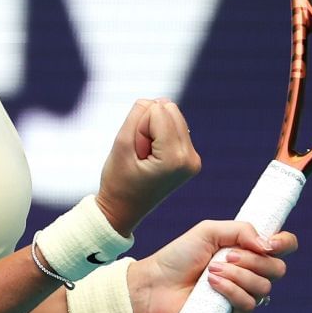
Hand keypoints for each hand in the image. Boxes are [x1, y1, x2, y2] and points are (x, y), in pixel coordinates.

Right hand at [95, 98, 201, 233]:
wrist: (122, 211)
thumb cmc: (118, 182)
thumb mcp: (120, 144)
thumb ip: (137, 115)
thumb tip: (157, 101)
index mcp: (175, 159)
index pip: (157, 111)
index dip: (138, 128)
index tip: (135, 153)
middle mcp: (190, 158)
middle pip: (170, 109)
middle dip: (148, 126)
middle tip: (140, 154)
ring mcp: (193, 159)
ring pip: (172, 115)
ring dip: (153, 130)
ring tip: (145, 156)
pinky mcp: (190, 158)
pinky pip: (174, 126)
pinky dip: (159, 136)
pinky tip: (152, 157)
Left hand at [128, 219, 297, 312]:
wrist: (155, 284)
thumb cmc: (179, 257)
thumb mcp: (208, 231)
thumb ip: (241, 229)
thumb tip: (268, 245)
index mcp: (247, 251)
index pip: (282, 247)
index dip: (285, 243)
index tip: (272, 243)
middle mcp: (249, 274)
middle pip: (277, 269)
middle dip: (254, 260)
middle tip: (228, 256)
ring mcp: (242, 296)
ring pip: (263, 287)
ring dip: (238, 276)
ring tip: (211, 271)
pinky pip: (248, 304)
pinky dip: (230, 291)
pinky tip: (211, 285)